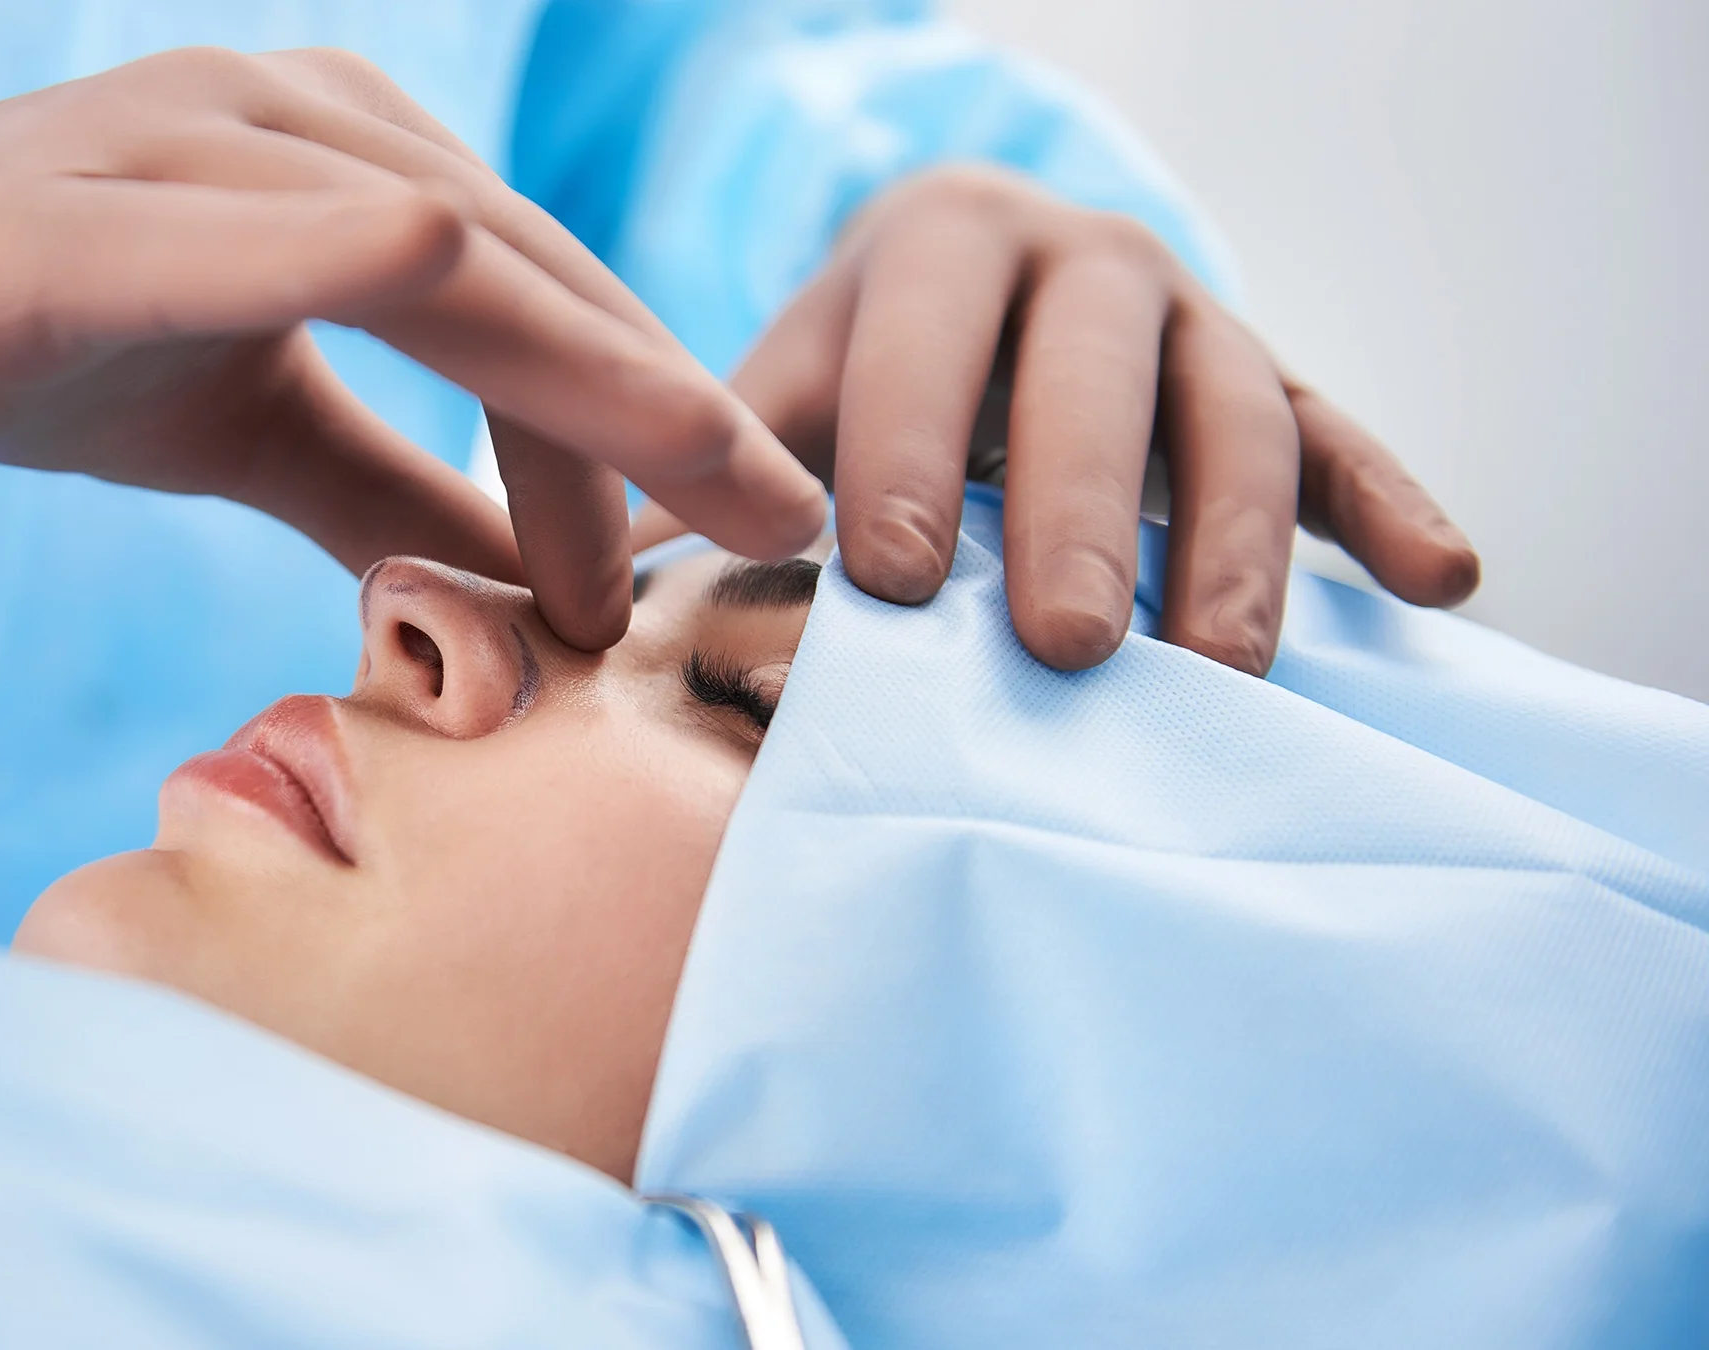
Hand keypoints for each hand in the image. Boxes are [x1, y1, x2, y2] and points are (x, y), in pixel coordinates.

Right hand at [0, 6, 825, 650]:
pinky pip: (260, 227)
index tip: (748, 547)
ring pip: (441, 254)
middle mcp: (302, 126)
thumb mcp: (256, 431)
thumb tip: (533, 594)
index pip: (549, 305)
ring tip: (672, 529)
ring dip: (574, 388)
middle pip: (534, 278)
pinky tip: (453, 291)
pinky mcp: (80, 212)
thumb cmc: (38, 338)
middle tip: (790, 539)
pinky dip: (371, 263)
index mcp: (355, 168)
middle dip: (671, 416)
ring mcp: (194, 145)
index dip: (657, 427)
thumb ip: (393, 496)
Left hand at [726, 165, 1479, 673]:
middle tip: (1065, 648)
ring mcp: (1193, 315)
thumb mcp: (774, 399)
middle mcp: (1080, 258)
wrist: (969, 290)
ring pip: (1232, 412)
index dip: (906, 452)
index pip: (920, 339)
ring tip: (1224, 672)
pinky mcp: (1273, 378)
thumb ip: (703, 486)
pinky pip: (1340, 433)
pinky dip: (1391, 499)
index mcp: (935, 244)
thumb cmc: (852, 380)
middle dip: (1080, 512)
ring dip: (1234, 541)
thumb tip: (591, 617)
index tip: (895, 582)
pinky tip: (1446, 579)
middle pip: (1092, 375)